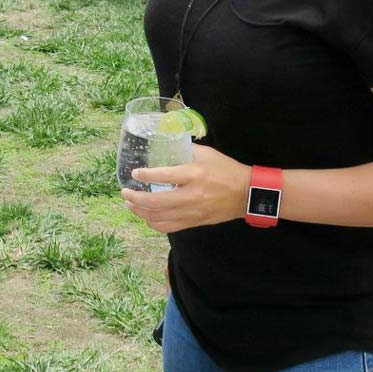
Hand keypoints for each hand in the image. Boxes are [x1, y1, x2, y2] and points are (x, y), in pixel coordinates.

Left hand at [121, 144, 250, 234]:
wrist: (247, 193)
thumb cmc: (227, 170)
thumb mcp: (207, 153)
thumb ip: (186, 149)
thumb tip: (166, 143)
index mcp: (195, 174)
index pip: (164, 176)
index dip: (145, 176)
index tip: (135, 174)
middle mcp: (192, 195)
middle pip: (156, 202)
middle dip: (135, 199)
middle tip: (125, 192)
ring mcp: (193, 211)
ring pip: (159, 217)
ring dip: (140, 212)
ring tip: (130, 205)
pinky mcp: (195, 222)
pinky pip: (169, 227)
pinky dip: (154, 223)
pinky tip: (146, 217)